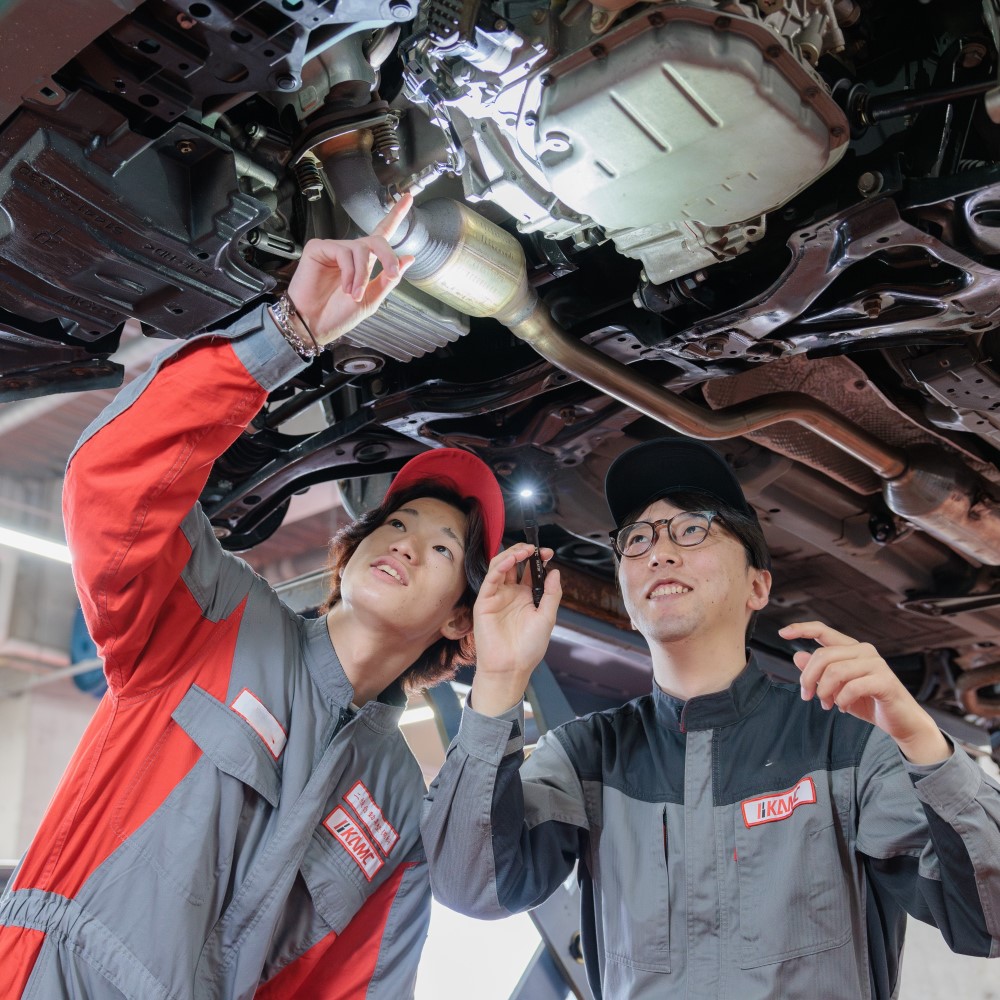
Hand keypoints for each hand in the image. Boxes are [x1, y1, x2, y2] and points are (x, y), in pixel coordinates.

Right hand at [286, 193, 415, 346]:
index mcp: (365, 264)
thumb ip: (389, 279)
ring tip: (354, 294)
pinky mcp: (319, 248)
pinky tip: (344, 286)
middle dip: (388, 256)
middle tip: (391, 273)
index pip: (382, 235)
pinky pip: (343, 252)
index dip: (395, 216)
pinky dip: (349, 272)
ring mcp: (335, 250)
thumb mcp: (372, 300)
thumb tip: (409, 258)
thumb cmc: (338, 315)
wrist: (314, 324)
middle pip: (377, 240)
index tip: (408, 198)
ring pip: (361, 249)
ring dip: (362, 275)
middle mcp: (351, 253)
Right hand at [469, 543, 561, 716]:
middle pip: (513, 564)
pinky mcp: (484, 601)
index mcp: (526, 597)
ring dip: (511, 555)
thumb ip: (551, 594)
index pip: (530, 571)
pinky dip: (500, 567)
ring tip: (524, 551)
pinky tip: (510, 561)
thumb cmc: (528, 647)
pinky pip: (490, 579)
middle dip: (524, 552)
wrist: (511, 667)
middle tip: (535, 549)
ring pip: (500, 567)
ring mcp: (497, 596)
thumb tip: (555, 572)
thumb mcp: (547, 618)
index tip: (548, 553)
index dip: (538, 559)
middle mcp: (510, 593)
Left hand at [780, 621, 949, 764]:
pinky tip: (842, 706)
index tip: (782, 632)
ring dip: (825, 691)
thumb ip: (819, 672)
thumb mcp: (836, 688)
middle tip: (808, 696)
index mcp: (851, 648)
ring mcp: (876, 664)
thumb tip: (797, 656)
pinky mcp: (884, 681)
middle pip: (822, 655)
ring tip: (826, 704)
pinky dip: (841, 700)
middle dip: (809, 678)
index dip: (801, 629)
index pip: (823, 630)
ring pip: (835, 671)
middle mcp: (864, 650)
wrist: (901, 722)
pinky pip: (851, 687)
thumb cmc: (868, 702)